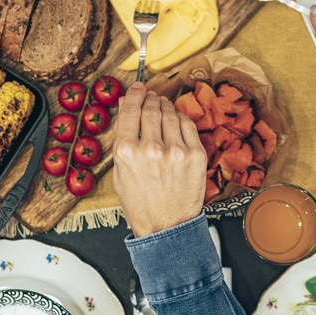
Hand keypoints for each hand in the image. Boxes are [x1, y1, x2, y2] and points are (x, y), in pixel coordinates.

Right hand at [112, 81, 207, 237]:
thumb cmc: (141, 202)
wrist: (166, 227)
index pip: (130, 110)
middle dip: (150, 99)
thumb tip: (127, 108)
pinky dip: (180, 119)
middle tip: (150, 97)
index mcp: (126, 152)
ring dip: (165, 107)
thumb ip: (123, 138)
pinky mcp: (195, 155)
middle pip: (151, 108)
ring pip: (170, 113)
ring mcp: (175, 151)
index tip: (137, 87)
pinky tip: (175, 122)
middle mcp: (150, 149)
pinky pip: (187, 124)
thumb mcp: (120, 171)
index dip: (134, 94)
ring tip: (162, 108)